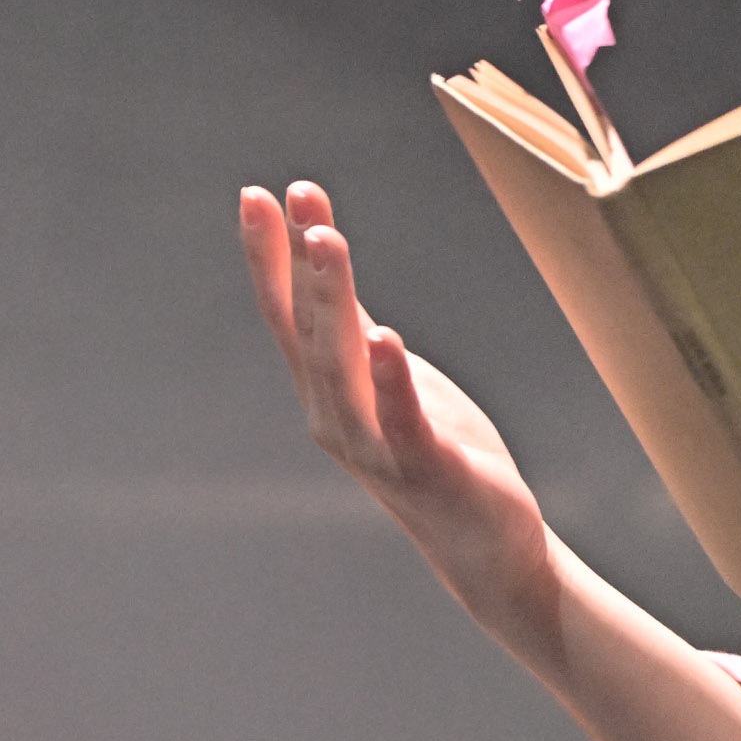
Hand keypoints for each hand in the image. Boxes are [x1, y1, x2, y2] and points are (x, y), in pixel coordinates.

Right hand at [239, 182, 552, 630]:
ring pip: (342, 367)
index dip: (269, 255)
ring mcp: (375, 446)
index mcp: (326, 392)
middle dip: (298, 264)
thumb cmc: (436, 454)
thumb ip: (356, 332)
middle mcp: (334, 418)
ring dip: (333, 301)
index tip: (256, 194)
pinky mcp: (424, 468)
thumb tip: (328, 263)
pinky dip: (390, 379)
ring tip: (328, 242)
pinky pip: (401, 419)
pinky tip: (387, 337)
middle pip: (308, 331)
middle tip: (293, 199)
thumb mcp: (390, 380)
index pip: (286, 314)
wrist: (483, 546)